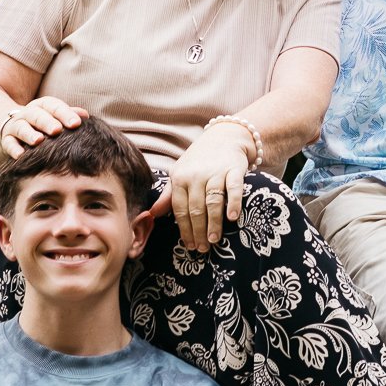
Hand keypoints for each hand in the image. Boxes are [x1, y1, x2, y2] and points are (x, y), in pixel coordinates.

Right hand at [0, 96, 86, 159]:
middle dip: (47, 122)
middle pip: (37, 115)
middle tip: (57, 130)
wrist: (12, 126)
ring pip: (22, 128)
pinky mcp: (6, 140)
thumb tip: (85, 115)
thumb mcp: (53, 116)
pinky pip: (8, 143)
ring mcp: (16, 126)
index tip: (77, 123)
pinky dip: (13, 149)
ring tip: (38, 141)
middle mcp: (28, 113)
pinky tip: (20, 155)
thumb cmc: (41, 123)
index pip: (54, 106)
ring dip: (29, 134)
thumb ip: (68, 115)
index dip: (65, 114)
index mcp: (42, 106)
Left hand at [169, 121, 253, 253]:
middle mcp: (196, 175)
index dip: (184, 229)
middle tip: (202, 249)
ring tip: (213, 240)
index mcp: (180, 178)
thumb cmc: (200, 159)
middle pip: (196, 209)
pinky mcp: (234, 169)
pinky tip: (232, 218)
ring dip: (213, 223)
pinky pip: (233, 188)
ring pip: (212, 201)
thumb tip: (151, 214)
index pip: (179, 209)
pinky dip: (233, 203)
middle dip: (198, 231)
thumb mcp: (180, 173)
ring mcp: (216, 172)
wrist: (225, 136)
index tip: (189, 245)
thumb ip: (168, 195)